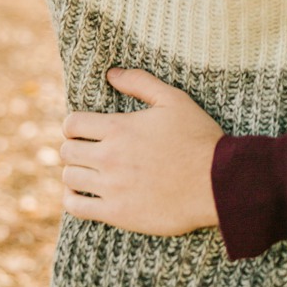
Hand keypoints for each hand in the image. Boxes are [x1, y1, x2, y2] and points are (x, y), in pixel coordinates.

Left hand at [59, 67, 224, 236]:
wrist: (219, 184)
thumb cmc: (199, 139)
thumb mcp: (174, 100)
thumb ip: (140, 82)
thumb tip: (111, 73)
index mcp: (118, 128)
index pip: (72, 124)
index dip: (74, 126)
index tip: (83, 131)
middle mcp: (110, 157)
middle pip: (67, 151)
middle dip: (74, 148)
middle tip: (87, 152)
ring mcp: (112, 187)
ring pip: (69, 178)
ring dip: (75, 173)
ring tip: (86, 173)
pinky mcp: (118, 213)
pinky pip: (77, 208)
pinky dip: (73, 200)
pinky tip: (81, 195)